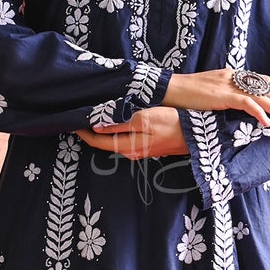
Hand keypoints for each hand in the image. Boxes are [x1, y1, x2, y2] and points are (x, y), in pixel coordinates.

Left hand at [74, 106, 190, 156]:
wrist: (197, 135)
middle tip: (79, 117)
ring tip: (93, 118)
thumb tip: (96, 126)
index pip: (97, 141)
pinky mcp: (147, 146)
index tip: (72, 121)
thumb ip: (120, 123)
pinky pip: (125, 139)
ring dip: (102, 131)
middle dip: (90, 132)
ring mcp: (140, 150)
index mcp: (128, 146)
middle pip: (104, 143)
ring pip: (114, 141)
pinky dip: (115, 131)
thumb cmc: (171, 124)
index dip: (83, 132)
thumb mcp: (144, 120)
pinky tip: (114, 122)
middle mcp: (131, 152)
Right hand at [161, 67, 269, 127]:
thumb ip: (226, 94)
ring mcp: (228, 86)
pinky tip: (267, 122)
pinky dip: (259, 113)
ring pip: (260, 96)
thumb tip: (238, 103)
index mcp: (232, 74)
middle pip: (266, 87)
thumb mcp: (210, 91)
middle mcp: (234, 77)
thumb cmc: (187, 93)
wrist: (170, 88)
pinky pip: (246, 104)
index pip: (262, 79)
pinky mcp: (222, 96)